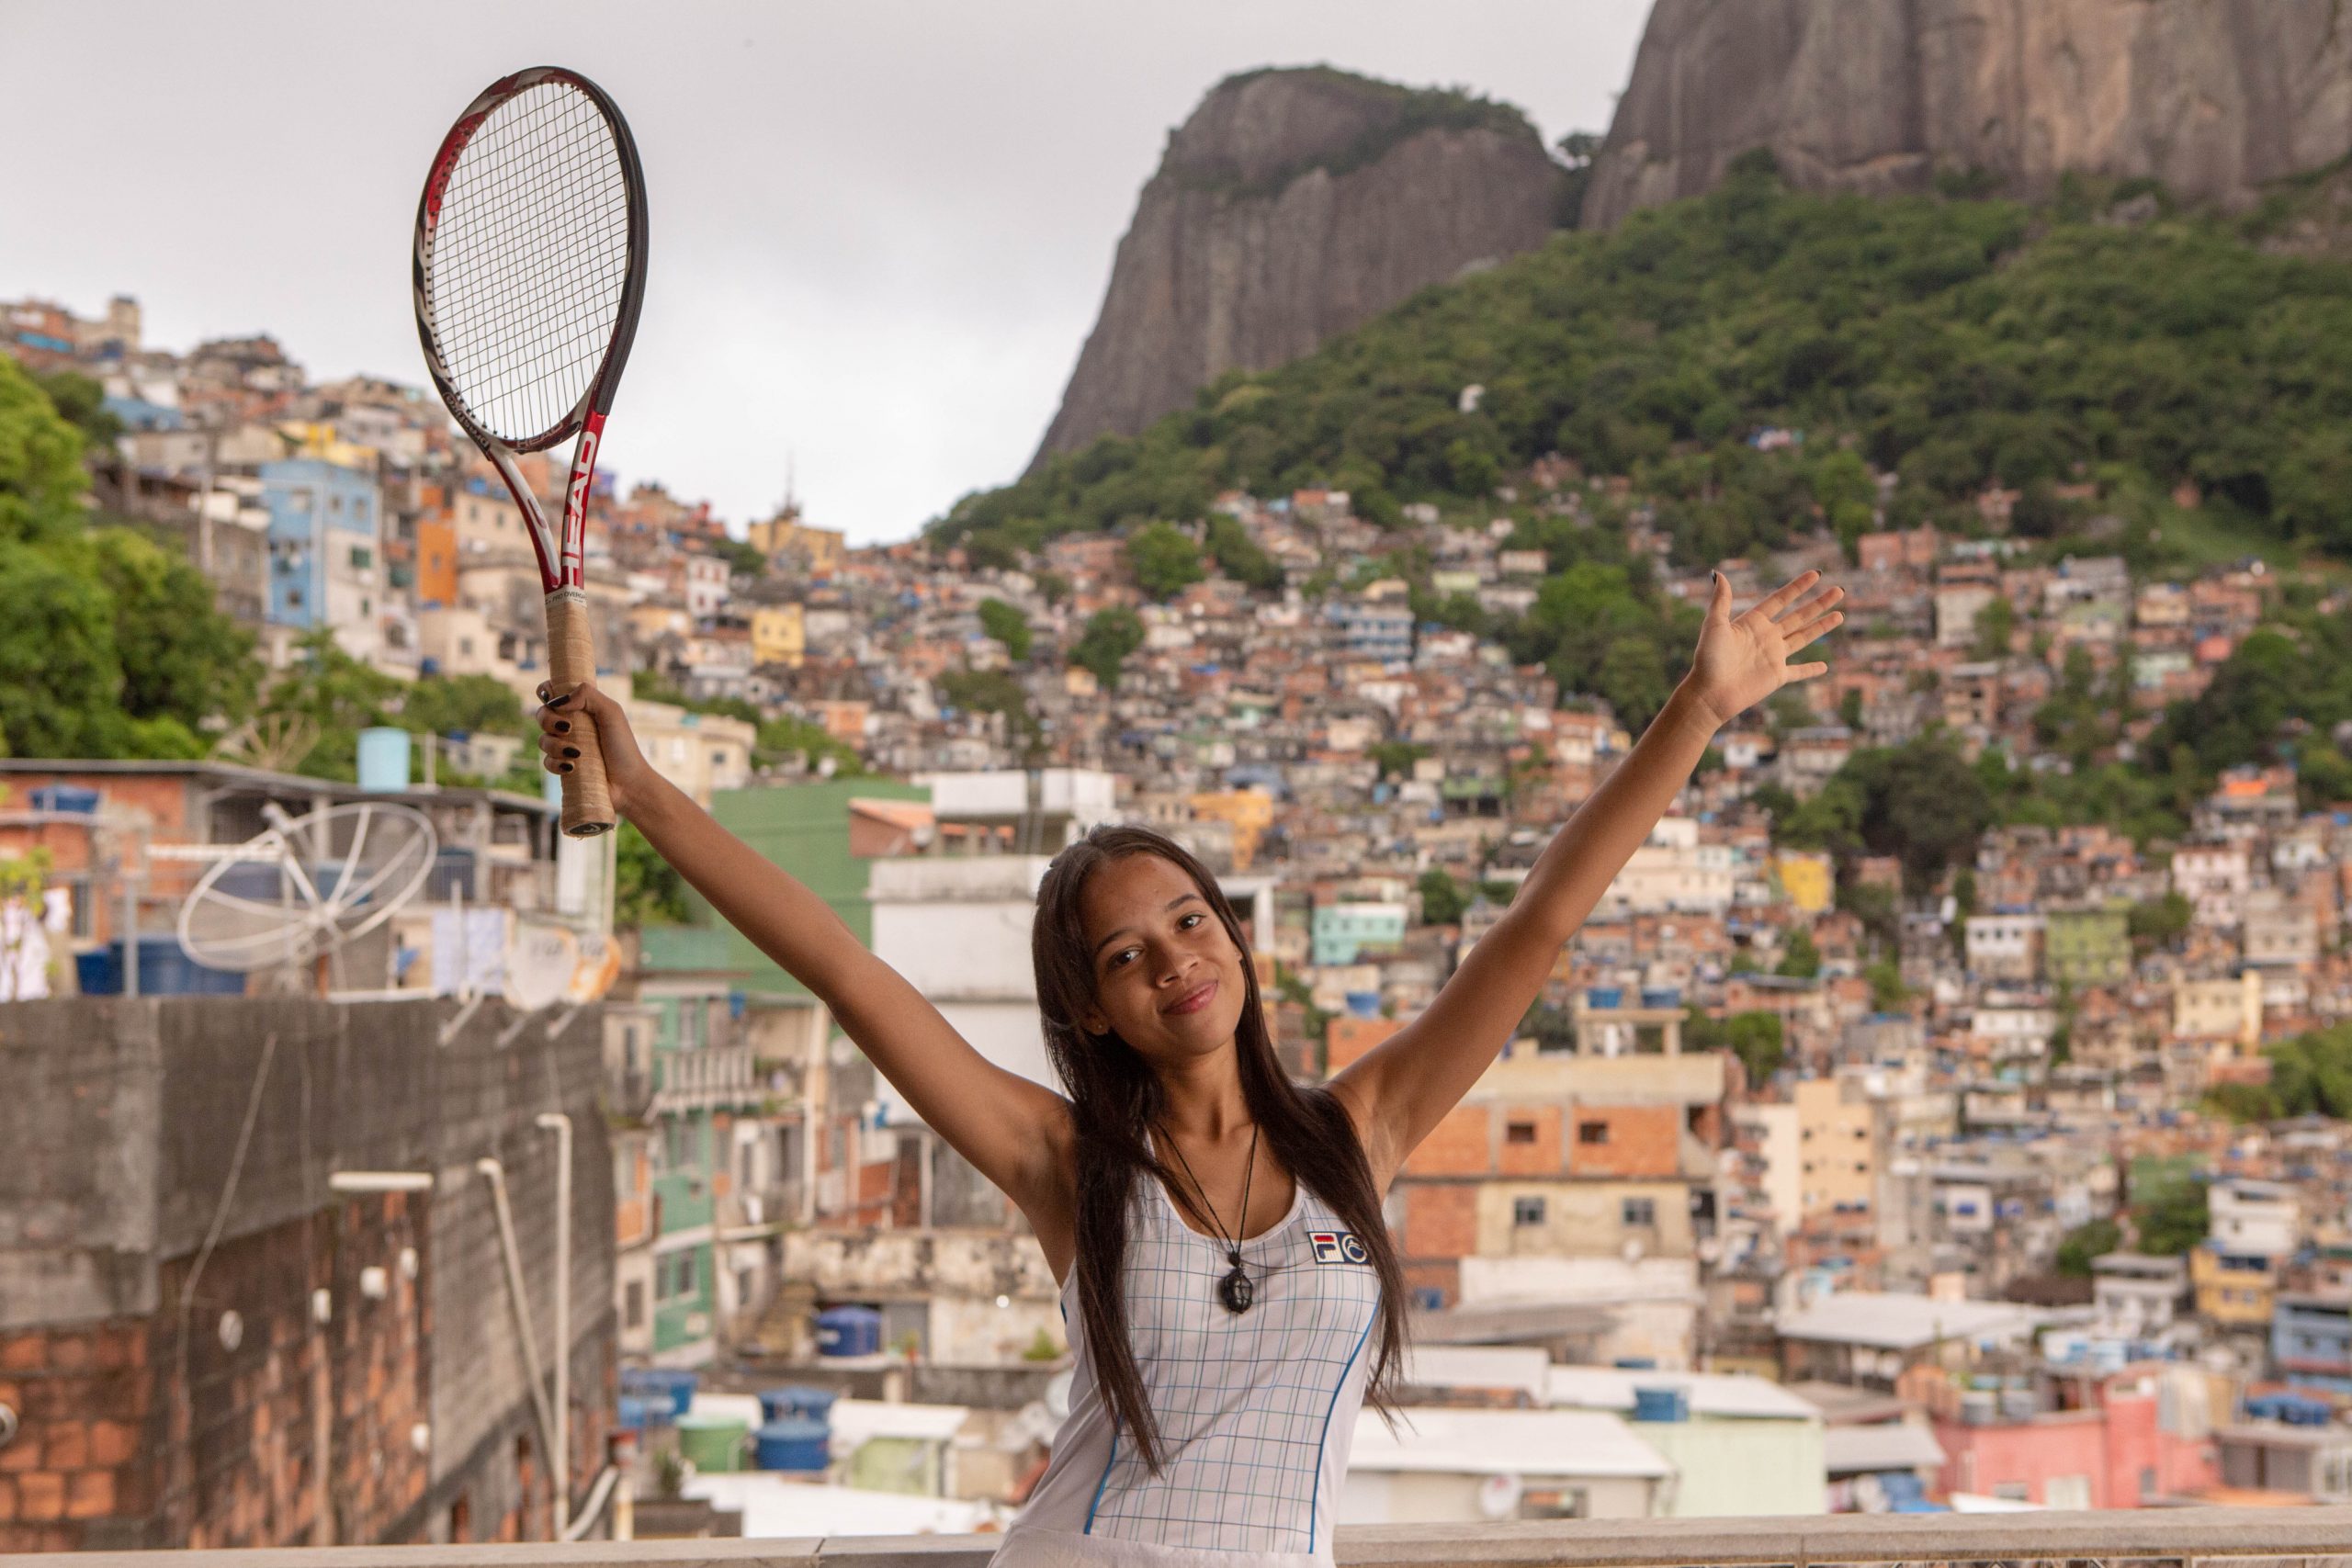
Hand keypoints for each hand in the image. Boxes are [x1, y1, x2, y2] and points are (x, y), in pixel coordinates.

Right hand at [535, 679, 653, 816]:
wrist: (628, 783)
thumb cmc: (623, 746)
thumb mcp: (611, 713)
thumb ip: (588, 696)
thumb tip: (558, 701)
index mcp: (582, 708)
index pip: (554, 692)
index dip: (547, 692)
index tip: (551, 699)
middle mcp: (571, 725)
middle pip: (542, 714)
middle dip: (548, 720)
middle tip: (568, 727)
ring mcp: (565, 746)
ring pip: (543, 740)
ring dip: (555, 745)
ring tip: (577, 753)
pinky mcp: (563, 767)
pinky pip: (547, 762)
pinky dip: (557, 763)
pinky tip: (573, 767)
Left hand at [1684, 569, 1842, 727]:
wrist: (1709, 692)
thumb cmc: (1708, 658)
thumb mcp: (1714, 624)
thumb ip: (1721, 600)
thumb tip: (1719, 573)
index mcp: (1753, 622)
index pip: (1780, 599)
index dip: (1798, 586)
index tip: (1816, 574)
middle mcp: (1766, 637)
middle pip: (1799, 616)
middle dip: (1819, 603)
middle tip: (1839, 591)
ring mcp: (1773, 656)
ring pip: (1804, 638)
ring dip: (1822, 627)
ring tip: (1840, 615)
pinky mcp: (1777, 676)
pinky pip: (1798, 672)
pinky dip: (1811, 670)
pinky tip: (1825, 666)